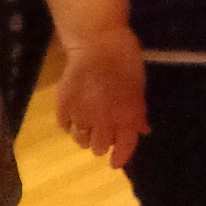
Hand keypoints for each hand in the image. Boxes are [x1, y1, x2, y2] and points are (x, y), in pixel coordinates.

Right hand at [55, 25, 148, 166]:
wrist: (97, 42)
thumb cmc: (126, 61)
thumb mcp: (139, 87)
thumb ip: (138, 112)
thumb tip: (142, 130)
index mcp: (126, 116)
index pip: (123, 148)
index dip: (120, 158)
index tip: (115, 163)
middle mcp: (103, 120)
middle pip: (98, 147)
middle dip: (102, 144)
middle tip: (102, 134)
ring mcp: (81, 113)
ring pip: (80, 139)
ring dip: (85, 136)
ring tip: (87, 126)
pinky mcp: (63, 104)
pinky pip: (65, 125)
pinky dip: (70, 124)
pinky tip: (74, 116)